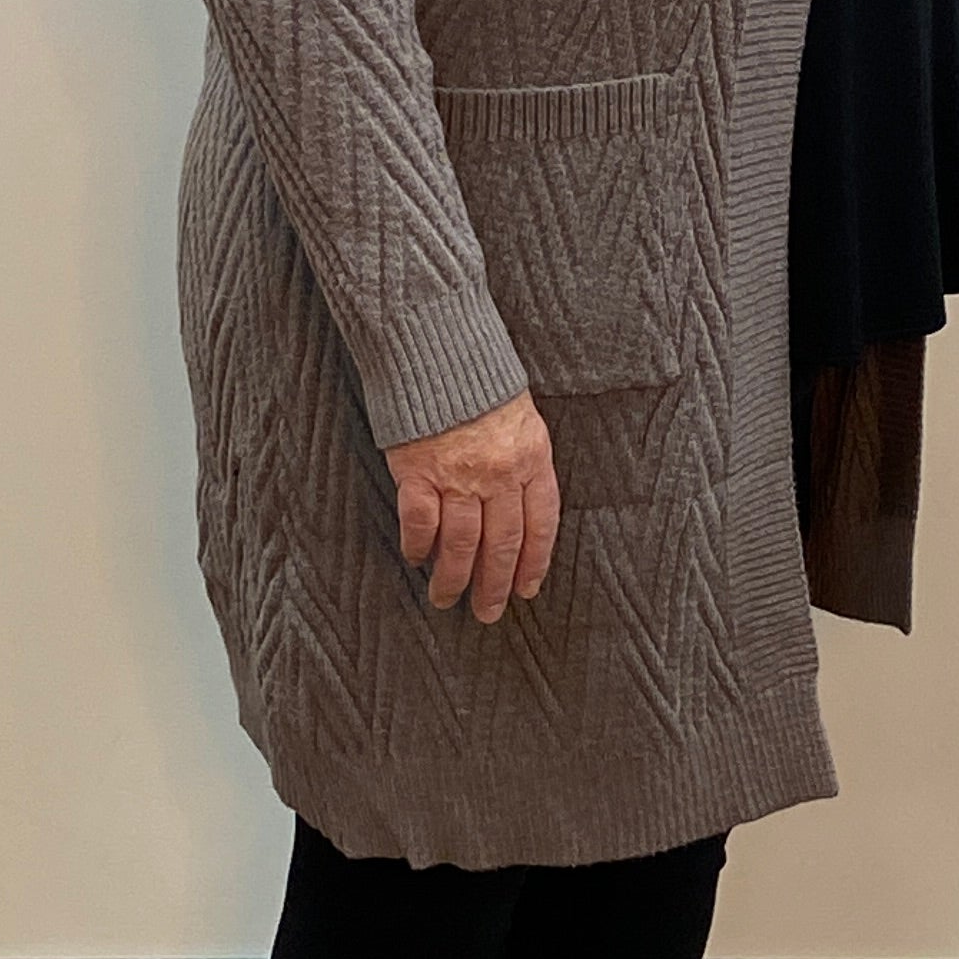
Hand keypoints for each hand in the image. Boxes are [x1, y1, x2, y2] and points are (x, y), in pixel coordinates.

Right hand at [387, 388, 558, 622]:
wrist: (438, 345)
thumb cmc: (478, 380)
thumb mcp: (521, 417)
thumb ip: (523, 462)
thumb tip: (517, 509)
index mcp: (532, 458)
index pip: (541, 524)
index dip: (534, 562)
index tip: (526, 589)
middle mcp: (499, 473)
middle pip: (503, 543)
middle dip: (495, 584)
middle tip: (488, 613)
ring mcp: (458, 474)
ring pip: (463, 543)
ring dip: (454, 578)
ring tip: (446, 599)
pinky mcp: (418, 471)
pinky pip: (421, 522)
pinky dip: (419, 546)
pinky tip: (417, 559)